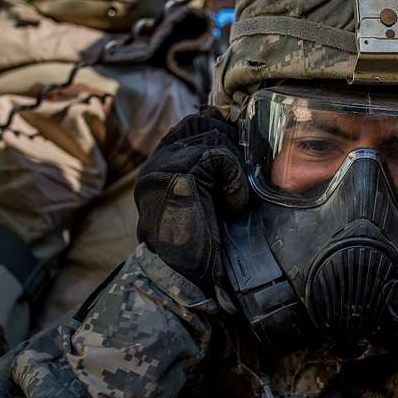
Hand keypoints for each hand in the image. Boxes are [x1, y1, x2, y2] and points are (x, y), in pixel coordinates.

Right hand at [134, 110, 248, 295]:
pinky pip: (221, 157)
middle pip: (205, 122)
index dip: (223, 132)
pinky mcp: (176, 175)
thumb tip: (236, 131)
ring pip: (215, 136)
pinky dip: (235, 182)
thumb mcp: (208, 196)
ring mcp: (162, 165)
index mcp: (162, 163)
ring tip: (232, 200)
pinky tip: (231, 206)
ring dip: (235, 169)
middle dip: (231, 146)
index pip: (194, 122)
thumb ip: (213, 166)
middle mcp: (157, 160)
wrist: (186, 276)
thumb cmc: (201, 242)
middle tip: (238, 182)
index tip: (239, 161)